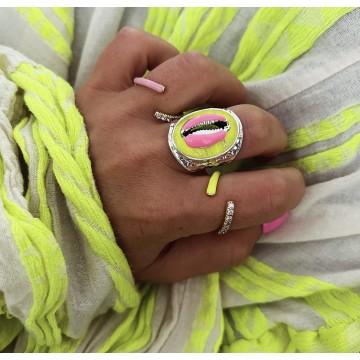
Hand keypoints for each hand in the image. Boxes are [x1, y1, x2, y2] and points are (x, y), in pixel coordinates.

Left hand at [76, 27, 304, 282]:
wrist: (40, 214)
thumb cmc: (103, 242)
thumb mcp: (161, 268)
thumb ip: (218, 252)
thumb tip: (262, 221)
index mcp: (165, 209)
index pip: (254, 195)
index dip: (286, 188)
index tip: (289, 182)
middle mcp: (146, 158)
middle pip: (240, 127)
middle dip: (271, 135)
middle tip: (266, 142)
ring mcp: (120, 113)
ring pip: (199, 73)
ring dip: (230, 88)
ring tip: (229, 105)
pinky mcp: (96, 87)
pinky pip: (140, 48)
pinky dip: (164, 57)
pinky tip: (170, 84)